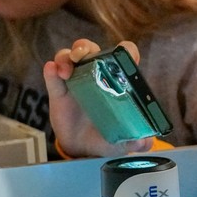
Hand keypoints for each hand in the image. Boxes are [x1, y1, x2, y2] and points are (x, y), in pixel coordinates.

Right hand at [42, 38, 152, 157]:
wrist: (83, 149)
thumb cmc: (108, 136)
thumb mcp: (124, 141)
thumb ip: (135, 140)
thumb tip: (145, 142)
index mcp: (117, 81)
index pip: (123, 55)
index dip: (125, 50)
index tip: (123, 54)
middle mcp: (95, 74)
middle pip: (89, 49)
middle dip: (84, 48)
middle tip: (82, 57)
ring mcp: (75, 80)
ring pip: (68, 56)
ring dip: (66, 57)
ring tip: (65, 72)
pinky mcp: (58, 91)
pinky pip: (52, 76)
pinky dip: (51, 70)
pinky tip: (52, 70)